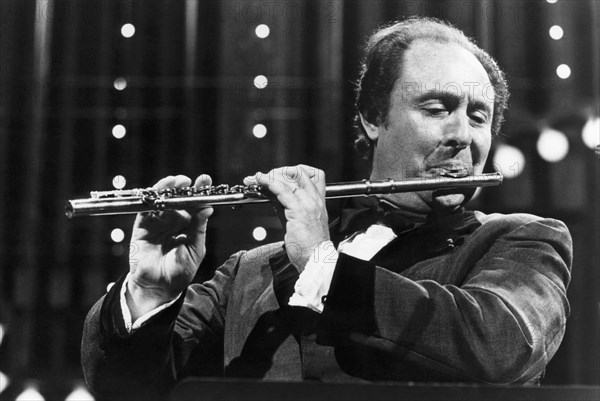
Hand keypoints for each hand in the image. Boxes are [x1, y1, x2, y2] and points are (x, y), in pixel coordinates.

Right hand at [127, 174, 213, 318]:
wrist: (159, 288)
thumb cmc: (180, 272)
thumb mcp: (195, 250)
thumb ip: (199, 229)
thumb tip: (208, 208)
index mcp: (189, 226)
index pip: (195, 205)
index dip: (200, 192)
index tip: (206, 180)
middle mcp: (174, 221)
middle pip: (179, 199)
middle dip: (185, 187)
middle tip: (193, 179)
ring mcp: (158, 223)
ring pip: (163, 201)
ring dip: (170, 188)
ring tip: (178, 181)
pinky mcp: (142, 226)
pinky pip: (147, 209)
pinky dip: (153, 198)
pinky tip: (160, 190)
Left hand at [244, 165, 328, 270]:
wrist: (316, 259)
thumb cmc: (309, 247)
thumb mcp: (301, 222)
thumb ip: (290, 208)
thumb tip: (276, 197)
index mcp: (319, 202)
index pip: (314, 175)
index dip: (297, 170)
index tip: (282, 174)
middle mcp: (315, 200)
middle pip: (300, 172)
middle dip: (281, 171)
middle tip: (267, 176)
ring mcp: (308, 204)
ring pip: (289, 179)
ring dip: (270, 176)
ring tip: (257, 178)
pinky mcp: (298, 211)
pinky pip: (282, 190)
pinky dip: (269, 182)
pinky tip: (261, 181)